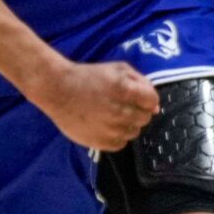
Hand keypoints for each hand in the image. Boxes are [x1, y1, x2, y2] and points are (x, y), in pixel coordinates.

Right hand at [30, 57, 160, 152]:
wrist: (58, 90)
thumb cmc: (89, 76)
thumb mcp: (117, 69)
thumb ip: (141, 83)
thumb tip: (155, 106)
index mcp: (126, 90)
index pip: (152, 101)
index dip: (146, 99)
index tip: (135, 97)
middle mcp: (121, 112)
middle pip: (144, 118)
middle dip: (137, 111)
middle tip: (121, 105)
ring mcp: (110, 129)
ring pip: (133, 132)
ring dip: (127, 124)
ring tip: (111, 116)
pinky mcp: (100, 142)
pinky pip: (120, 144)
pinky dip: (116, 136)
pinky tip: (105, 126)